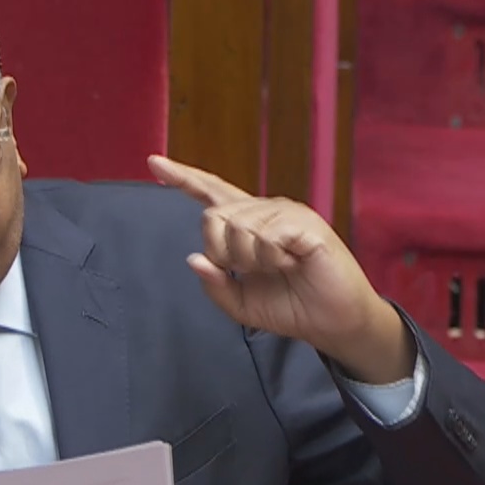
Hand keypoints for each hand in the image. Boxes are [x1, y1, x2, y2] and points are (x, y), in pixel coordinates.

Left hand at [149, 155, 414, 383]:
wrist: (331, 323)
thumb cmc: (291, 308)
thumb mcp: (240, 304)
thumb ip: (214, 284)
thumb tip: (194, 259)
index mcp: (248, 224)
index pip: (211, 193)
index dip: (182, 178)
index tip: (154, 162)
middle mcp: (265, 211)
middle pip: (213, 217)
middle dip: (222, 253)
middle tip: (252, 271)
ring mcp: (286, 213)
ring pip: (237, 227)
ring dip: (250, 260)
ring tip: (279, 268)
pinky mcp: (305, 223)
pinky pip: (266, 235)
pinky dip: (271, 258)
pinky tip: (291, 263)